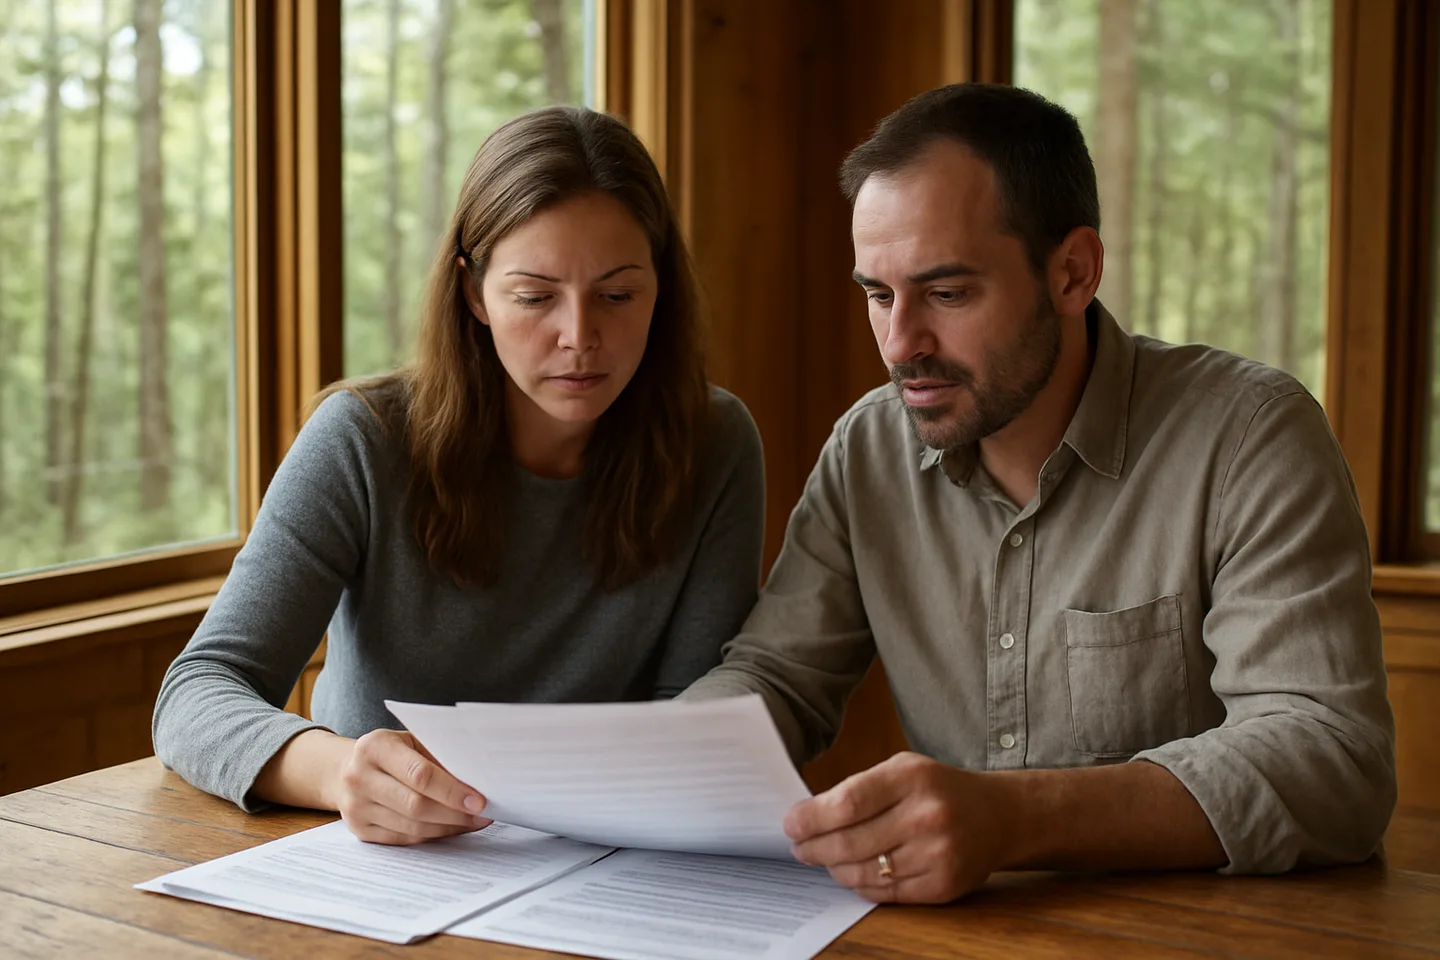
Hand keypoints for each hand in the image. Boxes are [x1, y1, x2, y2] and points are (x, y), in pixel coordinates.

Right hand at [332, 729, 490, 844]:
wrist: (343, 770)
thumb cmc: (389, 752)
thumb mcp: (409, 741)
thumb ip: (437, 756)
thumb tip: (477, 780)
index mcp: (375, 747)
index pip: (419, 774)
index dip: (452, 790)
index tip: (479, 800)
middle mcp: (360, 777)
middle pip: (416, 805)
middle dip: (455, 813)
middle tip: (484, 814)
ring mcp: (356, 807)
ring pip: (412, 826)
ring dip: (448, 827)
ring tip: (473, 821)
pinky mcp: (360, 830)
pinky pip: (403, 839)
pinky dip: (432, 835)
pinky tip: (451, 828)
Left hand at [784, 751, 1007, 902]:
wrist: (999, 816)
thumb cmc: (939, 789)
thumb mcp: (904, 769)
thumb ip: (860, 789)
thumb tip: (808, 816)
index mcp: (912, 778)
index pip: (848, 804)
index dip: (811, 818)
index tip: (790, 824)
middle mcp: (927, 816)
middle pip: (850, 843)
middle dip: (814, 848)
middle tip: (799, 847)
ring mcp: (937, 855)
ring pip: (864, 873)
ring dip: (835, 868)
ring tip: (825, 859)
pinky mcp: (943, 886)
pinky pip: (885, 893)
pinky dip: (861, 885)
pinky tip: (854, 872)